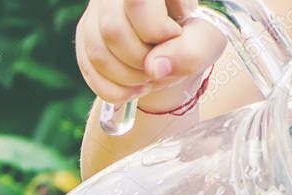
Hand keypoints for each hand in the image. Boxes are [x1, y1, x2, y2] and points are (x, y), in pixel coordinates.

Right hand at [75, 0, 225, 111]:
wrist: (178, 42)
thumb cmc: (195, 34)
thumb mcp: (206, 41)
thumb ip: (189, 52)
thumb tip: (154, 69)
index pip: (138, 3)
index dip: (157, 31)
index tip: (174, 34)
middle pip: (113, 31)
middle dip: (143, 62)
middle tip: (164, 64)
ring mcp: (94, 13)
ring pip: (97, 53)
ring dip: (130, 80)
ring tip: (152, 77)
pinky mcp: (85, 36)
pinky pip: (89, 70)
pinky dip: (116, 90)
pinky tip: (136, 87)